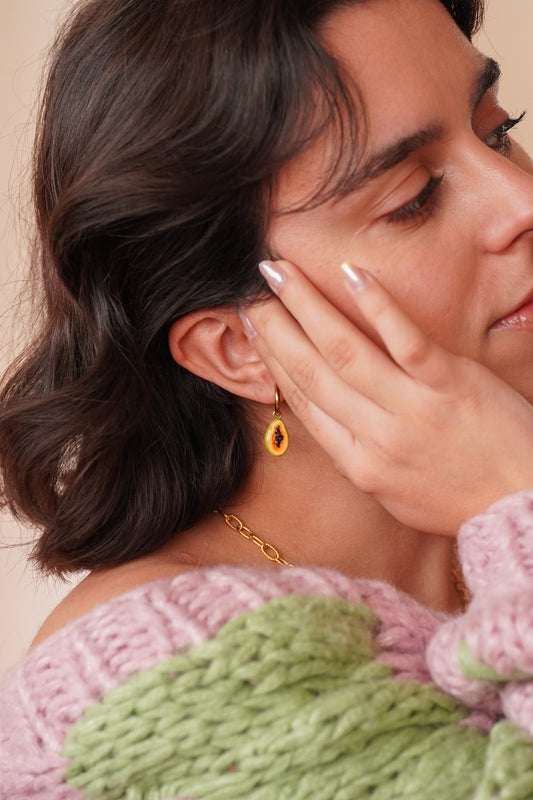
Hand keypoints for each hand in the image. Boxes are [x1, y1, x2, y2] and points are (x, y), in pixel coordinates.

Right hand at [243, 259, 532, 534]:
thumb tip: (330, 423)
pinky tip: (350, 273)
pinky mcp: (452, 384)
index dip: (271, 359)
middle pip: (312, 372)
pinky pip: (406, 341)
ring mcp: (413, 409)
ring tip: (278, 272)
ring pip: (346, 351)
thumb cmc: (460, 500)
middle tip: (249, 291)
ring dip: (306, 306)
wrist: (522, 504)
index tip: (251, 327)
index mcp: (358, 464)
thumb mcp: (396, 494)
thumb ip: (360, 457)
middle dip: (274, 327)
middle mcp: (377, 437)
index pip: (303, 401)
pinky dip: (376, 306)